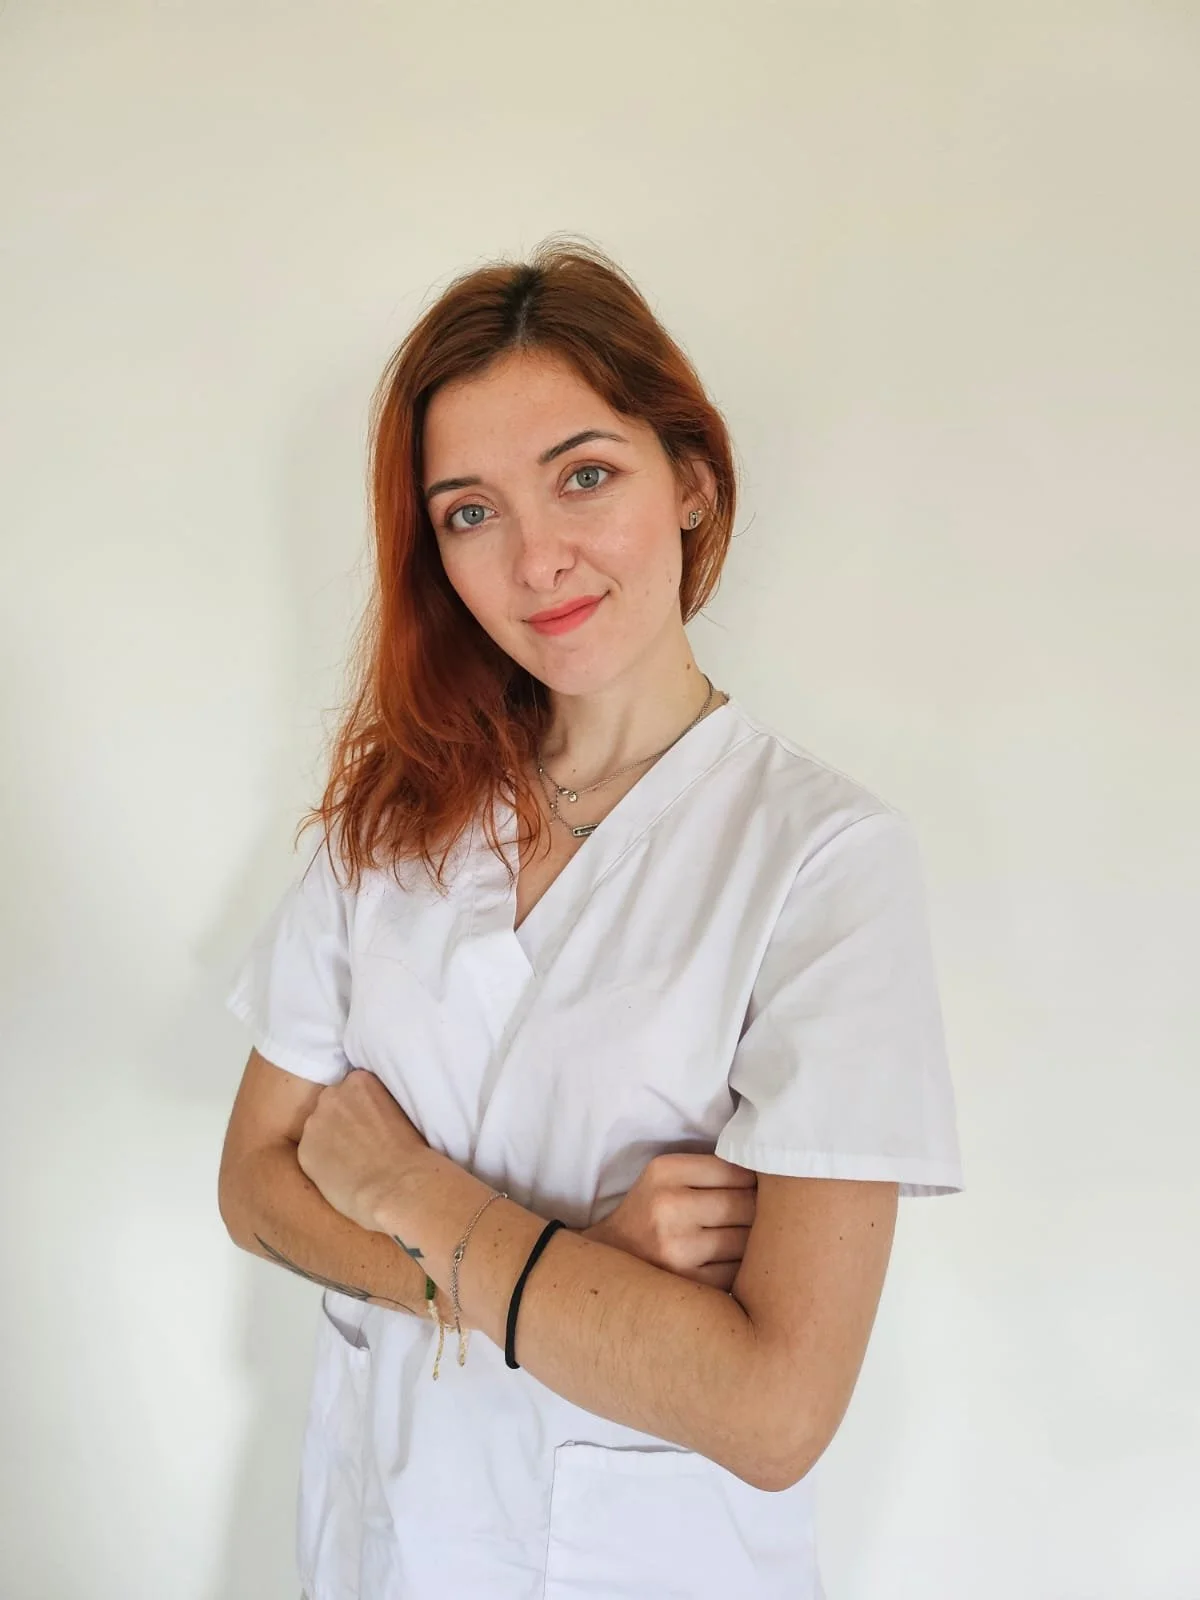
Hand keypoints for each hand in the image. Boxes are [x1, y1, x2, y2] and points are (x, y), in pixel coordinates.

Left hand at [296, 1068, 431, 1234]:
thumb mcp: (399, 1110)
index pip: (352, 1088)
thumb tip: (367, 1115)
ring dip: (329, 1140)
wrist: (398, 1185)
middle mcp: (332, 1096)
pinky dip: (322, 1163)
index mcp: (359, 1081)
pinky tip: (342, 1174)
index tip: (369, 1123)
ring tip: (350, 1161)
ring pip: (318, 1129)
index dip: (360, 1108)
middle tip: (359, 1142)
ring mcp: (315, 1124)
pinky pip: (311, 1154)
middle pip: (331, 1104)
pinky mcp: (305, 1152)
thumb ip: (376, 1104)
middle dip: (341, 1119)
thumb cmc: (410, 1152)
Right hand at [586, 1152, 756, 1290]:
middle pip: (745, 1205)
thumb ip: (711, 1171)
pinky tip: (740, 1263)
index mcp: (665, 1172)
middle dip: (763, 1210)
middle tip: (768, 1215)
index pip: (735, 1170)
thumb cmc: (651, 1211)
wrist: (610, 1258)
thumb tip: (771, 1175)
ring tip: (756, 1238)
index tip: (761, 1188)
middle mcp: (668, 1207)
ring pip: (746, 1241)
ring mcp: (677, 1249)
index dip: (756, 1180)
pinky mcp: (688, 1283)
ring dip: (758, 1241)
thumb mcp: (666, 1176)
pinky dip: (745, 1268)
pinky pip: (738, 1272)